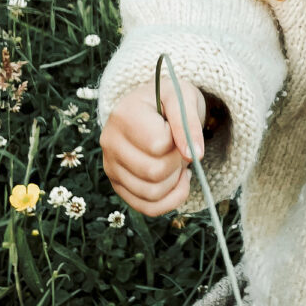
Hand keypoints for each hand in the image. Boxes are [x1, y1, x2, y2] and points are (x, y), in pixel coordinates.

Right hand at [100, 75, 206, 215]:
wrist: (155, 106)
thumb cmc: (170, 99)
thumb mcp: (184, 97)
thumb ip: (189, 123)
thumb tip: (194, 155)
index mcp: (124, 115)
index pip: (159, 145)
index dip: (179, 140)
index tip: (180, 129)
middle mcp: (110, 142)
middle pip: (154, 173)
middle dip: (178, 162)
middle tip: (180, 147)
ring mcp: (111, 166)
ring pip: (152, 194)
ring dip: (175, 181)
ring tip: (176, 159)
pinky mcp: (118, 185)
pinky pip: (148, 208)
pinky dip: (171, 199)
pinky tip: (176, 179)